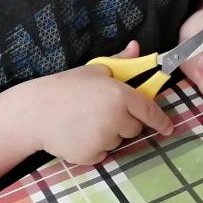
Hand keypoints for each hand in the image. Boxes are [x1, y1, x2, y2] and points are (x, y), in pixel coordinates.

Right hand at [34, 42, 172, 165]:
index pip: (149, 110)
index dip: (161, 121)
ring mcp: (104, 139)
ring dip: (108, 135)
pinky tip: (78, 134)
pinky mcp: (91, 155)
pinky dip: (94, 148)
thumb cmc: (65, 87)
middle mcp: (116, 118)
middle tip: (100, 111)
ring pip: (117, 142)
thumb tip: (137, 47)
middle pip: (134, 128)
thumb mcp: (94, 69)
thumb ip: (120, 62)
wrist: (34, 111)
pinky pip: (102, 154)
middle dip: (123, 122)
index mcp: (120, 95)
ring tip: (84, 121)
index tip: (169, 128)